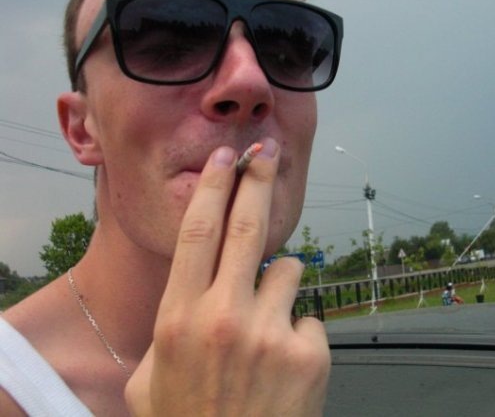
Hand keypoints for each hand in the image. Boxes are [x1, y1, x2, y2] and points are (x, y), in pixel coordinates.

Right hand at [124, 138, 329, 415]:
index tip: (225, 158)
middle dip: (258, 180)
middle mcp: (224, 318)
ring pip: (288, 270)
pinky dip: (298, 330)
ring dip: (279, 283)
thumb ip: (166, 331)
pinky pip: (308, 317)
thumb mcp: (150, 379)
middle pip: (248, 228)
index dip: (213, 188)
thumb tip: (188, 295)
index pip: (198, 233)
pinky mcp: (309, 352)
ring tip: (266, 322)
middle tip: (266, 151)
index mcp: (179, 319)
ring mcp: (271, 334)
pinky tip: (285, 364)